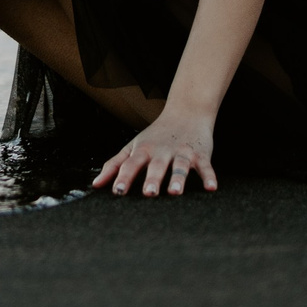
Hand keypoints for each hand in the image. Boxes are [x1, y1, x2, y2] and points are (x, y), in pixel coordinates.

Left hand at [92, 110, 216, 196]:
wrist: (186, 112)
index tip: (117, 192)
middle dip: (152, 179)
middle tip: (148, 194)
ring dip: (177, 179)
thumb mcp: (132, 147)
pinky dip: (209, 177)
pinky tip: (211, 188)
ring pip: (180, 166)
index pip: (131, 165)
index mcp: (143, 150)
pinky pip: (205, 167)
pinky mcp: (200, 155)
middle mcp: (162, 151)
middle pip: (156, 166)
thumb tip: (95, 185)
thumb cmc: (154, 135)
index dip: (124, 178)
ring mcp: (182, 152)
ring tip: (174, 192)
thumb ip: (114, 166)